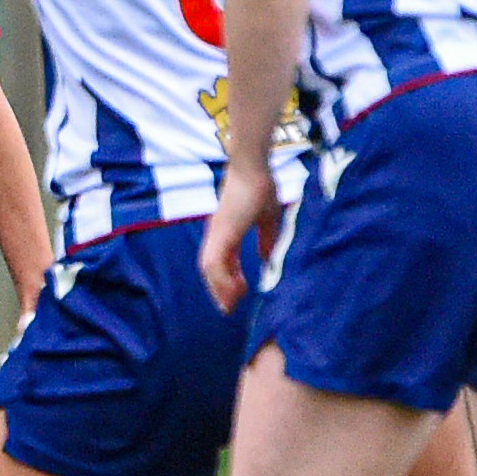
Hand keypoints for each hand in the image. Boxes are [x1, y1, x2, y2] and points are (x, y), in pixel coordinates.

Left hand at [197, 161, 278, 312]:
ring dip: (219, 288)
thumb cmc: (260, 187)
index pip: (221, 262)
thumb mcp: (267, 218)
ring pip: (209, 268)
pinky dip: (222, 278)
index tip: (235, 297)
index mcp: (226, 231)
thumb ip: (266, 238)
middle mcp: (217, 234)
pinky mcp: (222, 231)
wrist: (253, 166)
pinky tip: (236, 290)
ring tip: (232, 304)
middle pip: (210, 270)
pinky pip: (216, 261)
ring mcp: (217, 233)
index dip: (226, 280)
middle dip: (219, 290)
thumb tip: (266, 257)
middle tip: (229, 309)